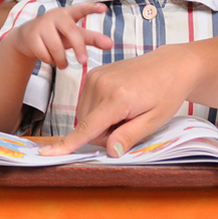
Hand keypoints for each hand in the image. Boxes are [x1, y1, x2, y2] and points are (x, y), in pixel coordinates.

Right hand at [5, 2, 111, 67]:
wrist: (27, 38)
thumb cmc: (57, 35)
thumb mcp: (74, 35)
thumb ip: (93, 38)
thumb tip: (111, 44)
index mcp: (68, 14)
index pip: (81, 8)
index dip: (92, 8)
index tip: (104, 8)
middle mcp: (55, 16)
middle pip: (71, 31)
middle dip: (79, 47)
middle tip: (84, 61)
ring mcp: (42, 25)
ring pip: (56, 46)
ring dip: (61, 60)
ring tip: (63, 64)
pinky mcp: (31, 36)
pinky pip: (44, 53)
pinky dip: (49, 60)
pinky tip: (48, 58)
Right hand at [41, 43, 196, 156]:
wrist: (171, 64)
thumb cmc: (167, 92)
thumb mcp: (155, 120)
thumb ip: (129, 136)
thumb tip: (110, 151)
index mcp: (118, 98)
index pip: (87, 128)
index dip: (67, 145)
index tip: (46, 153)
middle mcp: (101, 84)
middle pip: (87, 126)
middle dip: (105, 133)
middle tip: (129, 123)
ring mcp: (95, 76)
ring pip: (85, 116)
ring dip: (101, 122)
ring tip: (126, 111)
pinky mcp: (93, 73)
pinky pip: (87, 103)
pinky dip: (100, 110)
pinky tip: (118, 103)